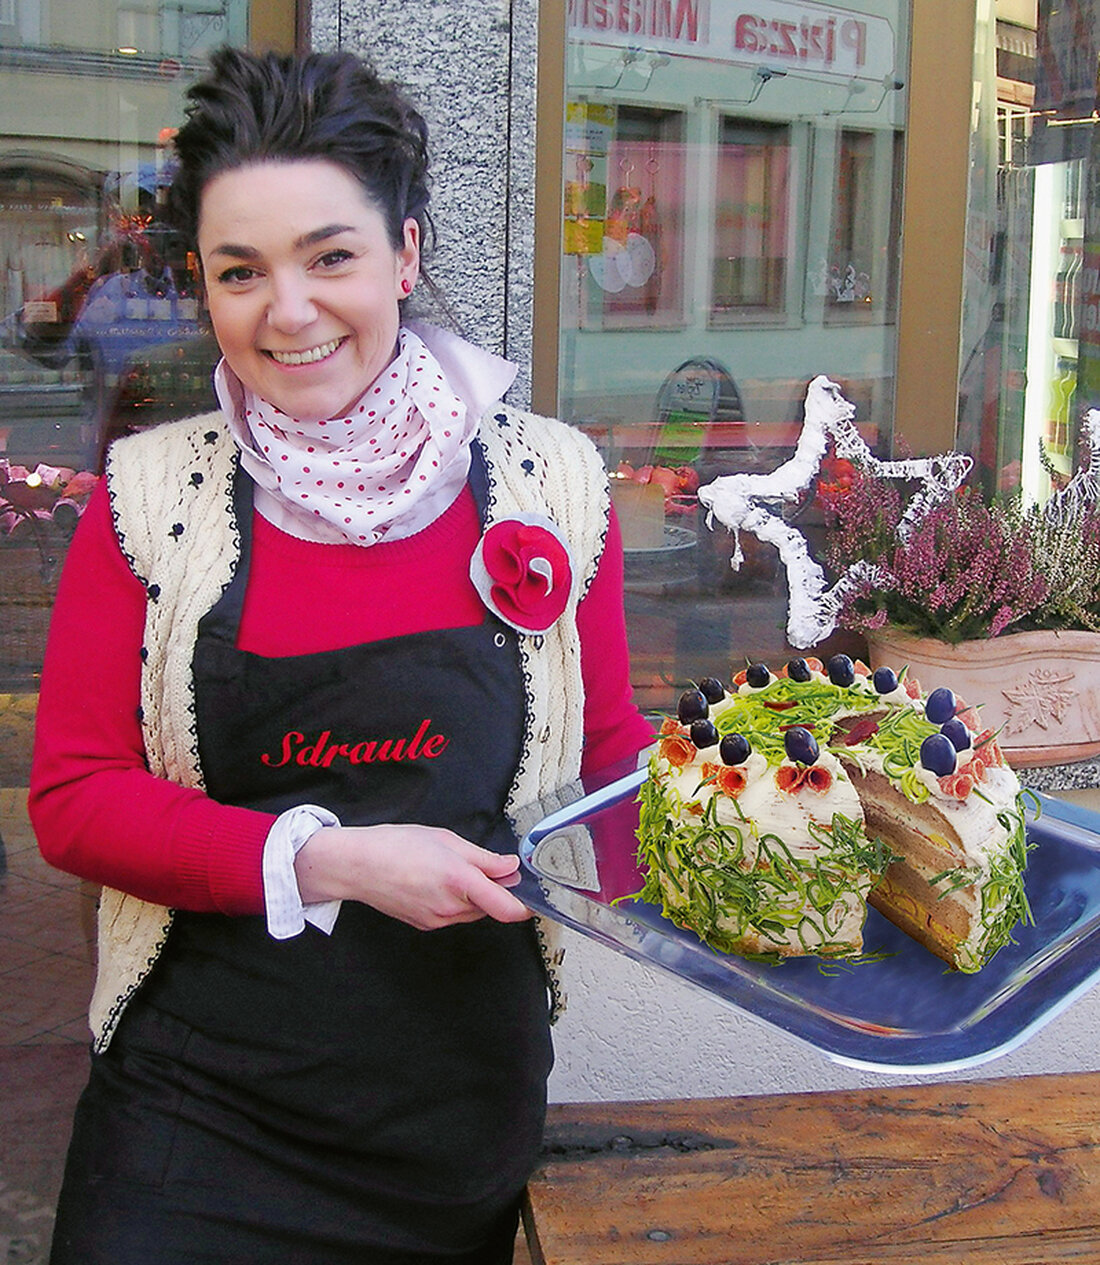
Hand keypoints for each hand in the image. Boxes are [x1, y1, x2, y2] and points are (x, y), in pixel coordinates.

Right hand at [294, 824, 530, 930]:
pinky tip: (437, 882)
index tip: (533, 898)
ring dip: (474, 895)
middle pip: (490, 906)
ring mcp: (437, 920)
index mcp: (459, 880)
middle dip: (495, 890)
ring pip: (471, 911)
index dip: (525, 906)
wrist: (357, 866)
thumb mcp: (446, 840)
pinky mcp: (425, 924)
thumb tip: (509, 867)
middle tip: (487, 866)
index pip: (506, 907)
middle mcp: (450, 907)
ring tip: (452, 869)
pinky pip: (453, 915)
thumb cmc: (395, 846)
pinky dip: (455, 901)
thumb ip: (483, 858)